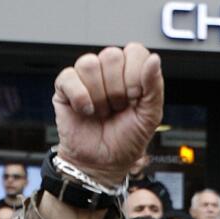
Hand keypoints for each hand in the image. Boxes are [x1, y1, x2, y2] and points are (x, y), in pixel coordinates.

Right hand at [53, 44, 163, 186]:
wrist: (101, 165)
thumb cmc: (125, 142)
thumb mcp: (149, 119)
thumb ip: (154, 89)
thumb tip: (154, 59)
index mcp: (130, 73)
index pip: (135, 52)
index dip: (135, 76)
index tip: (135, 99)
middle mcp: (108, 71)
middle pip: (111, 56)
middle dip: (117, 90)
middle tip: (117, 109)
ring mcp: (86, 77)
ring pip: (89, 64)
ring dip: (99, 96)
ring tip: (101, 112)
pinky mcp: (65, 86)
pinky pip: (69, 76)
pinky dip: (80, 97)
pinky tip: (86, 111)